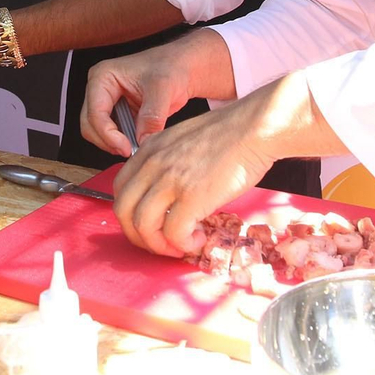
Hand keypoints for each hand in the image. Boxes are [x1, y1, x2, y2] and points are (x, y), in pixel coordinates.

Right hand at [80, 29, 233, 156]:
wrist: (182, 69)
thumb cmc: (171, 67)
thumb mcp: (163, 87)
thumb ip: (152, 115)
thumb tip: (143, 140)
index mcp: (103, 76)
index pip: (95, 113)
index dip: (108, 134)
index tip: (126, 148)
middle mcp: (99, 90)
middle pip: (90, 125)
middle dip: (108, 141)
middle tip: (130, 151)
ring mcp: (107, 103)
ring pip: (98, 133)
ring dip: (115, 144)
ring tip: (138, 145)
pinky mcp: (118, 115)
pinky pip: (112, 135)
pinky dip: (122, 143)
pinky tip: (139, 141)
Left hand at [112, 72, 335, 257]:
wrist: (254, 129)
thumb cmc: (228, 136)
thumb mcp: (182, 142)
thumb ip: (166, 163)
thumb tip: (165, 195)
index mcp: (149, 150)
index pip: (120, 190)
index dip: (130, 215)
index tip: (149, 225)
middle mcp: (153, 164)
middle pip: (123, 211)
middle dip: (138, 236)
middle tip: (160, 244)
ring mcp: (170, 180)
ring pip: (143, 226)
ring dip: (160, 245)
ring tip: (181, 244)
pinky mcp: (192, 197)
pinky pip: (174, 234)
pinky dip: (183, 245)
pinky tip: (198, 240)